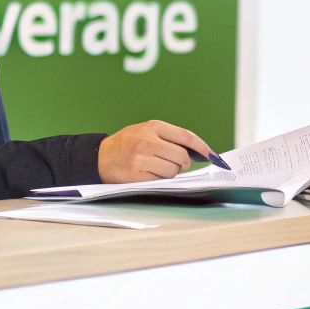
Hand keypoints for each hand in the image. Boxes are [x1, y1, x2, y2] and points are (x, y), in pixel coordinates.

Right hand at [99, 120, 214, 182]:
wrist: (99, 157)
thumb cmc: (126, 144)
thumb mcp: (145, 131)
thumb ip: (168, 137)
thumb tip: (196, 152)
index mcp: (153, 127)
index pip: (186, 137)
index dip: (202, 147)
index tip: (211, 155)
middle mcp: (148, 141)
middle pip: (182, 157)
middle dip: (182, 163)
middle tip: (174, 163)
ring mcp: (142, 159)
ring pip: (173, 171)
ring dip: (170, 173)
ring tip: (155, 167)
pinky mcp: (137, 176)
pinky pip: (161, 181)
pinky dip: (159, 180)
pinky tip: (148, 174)